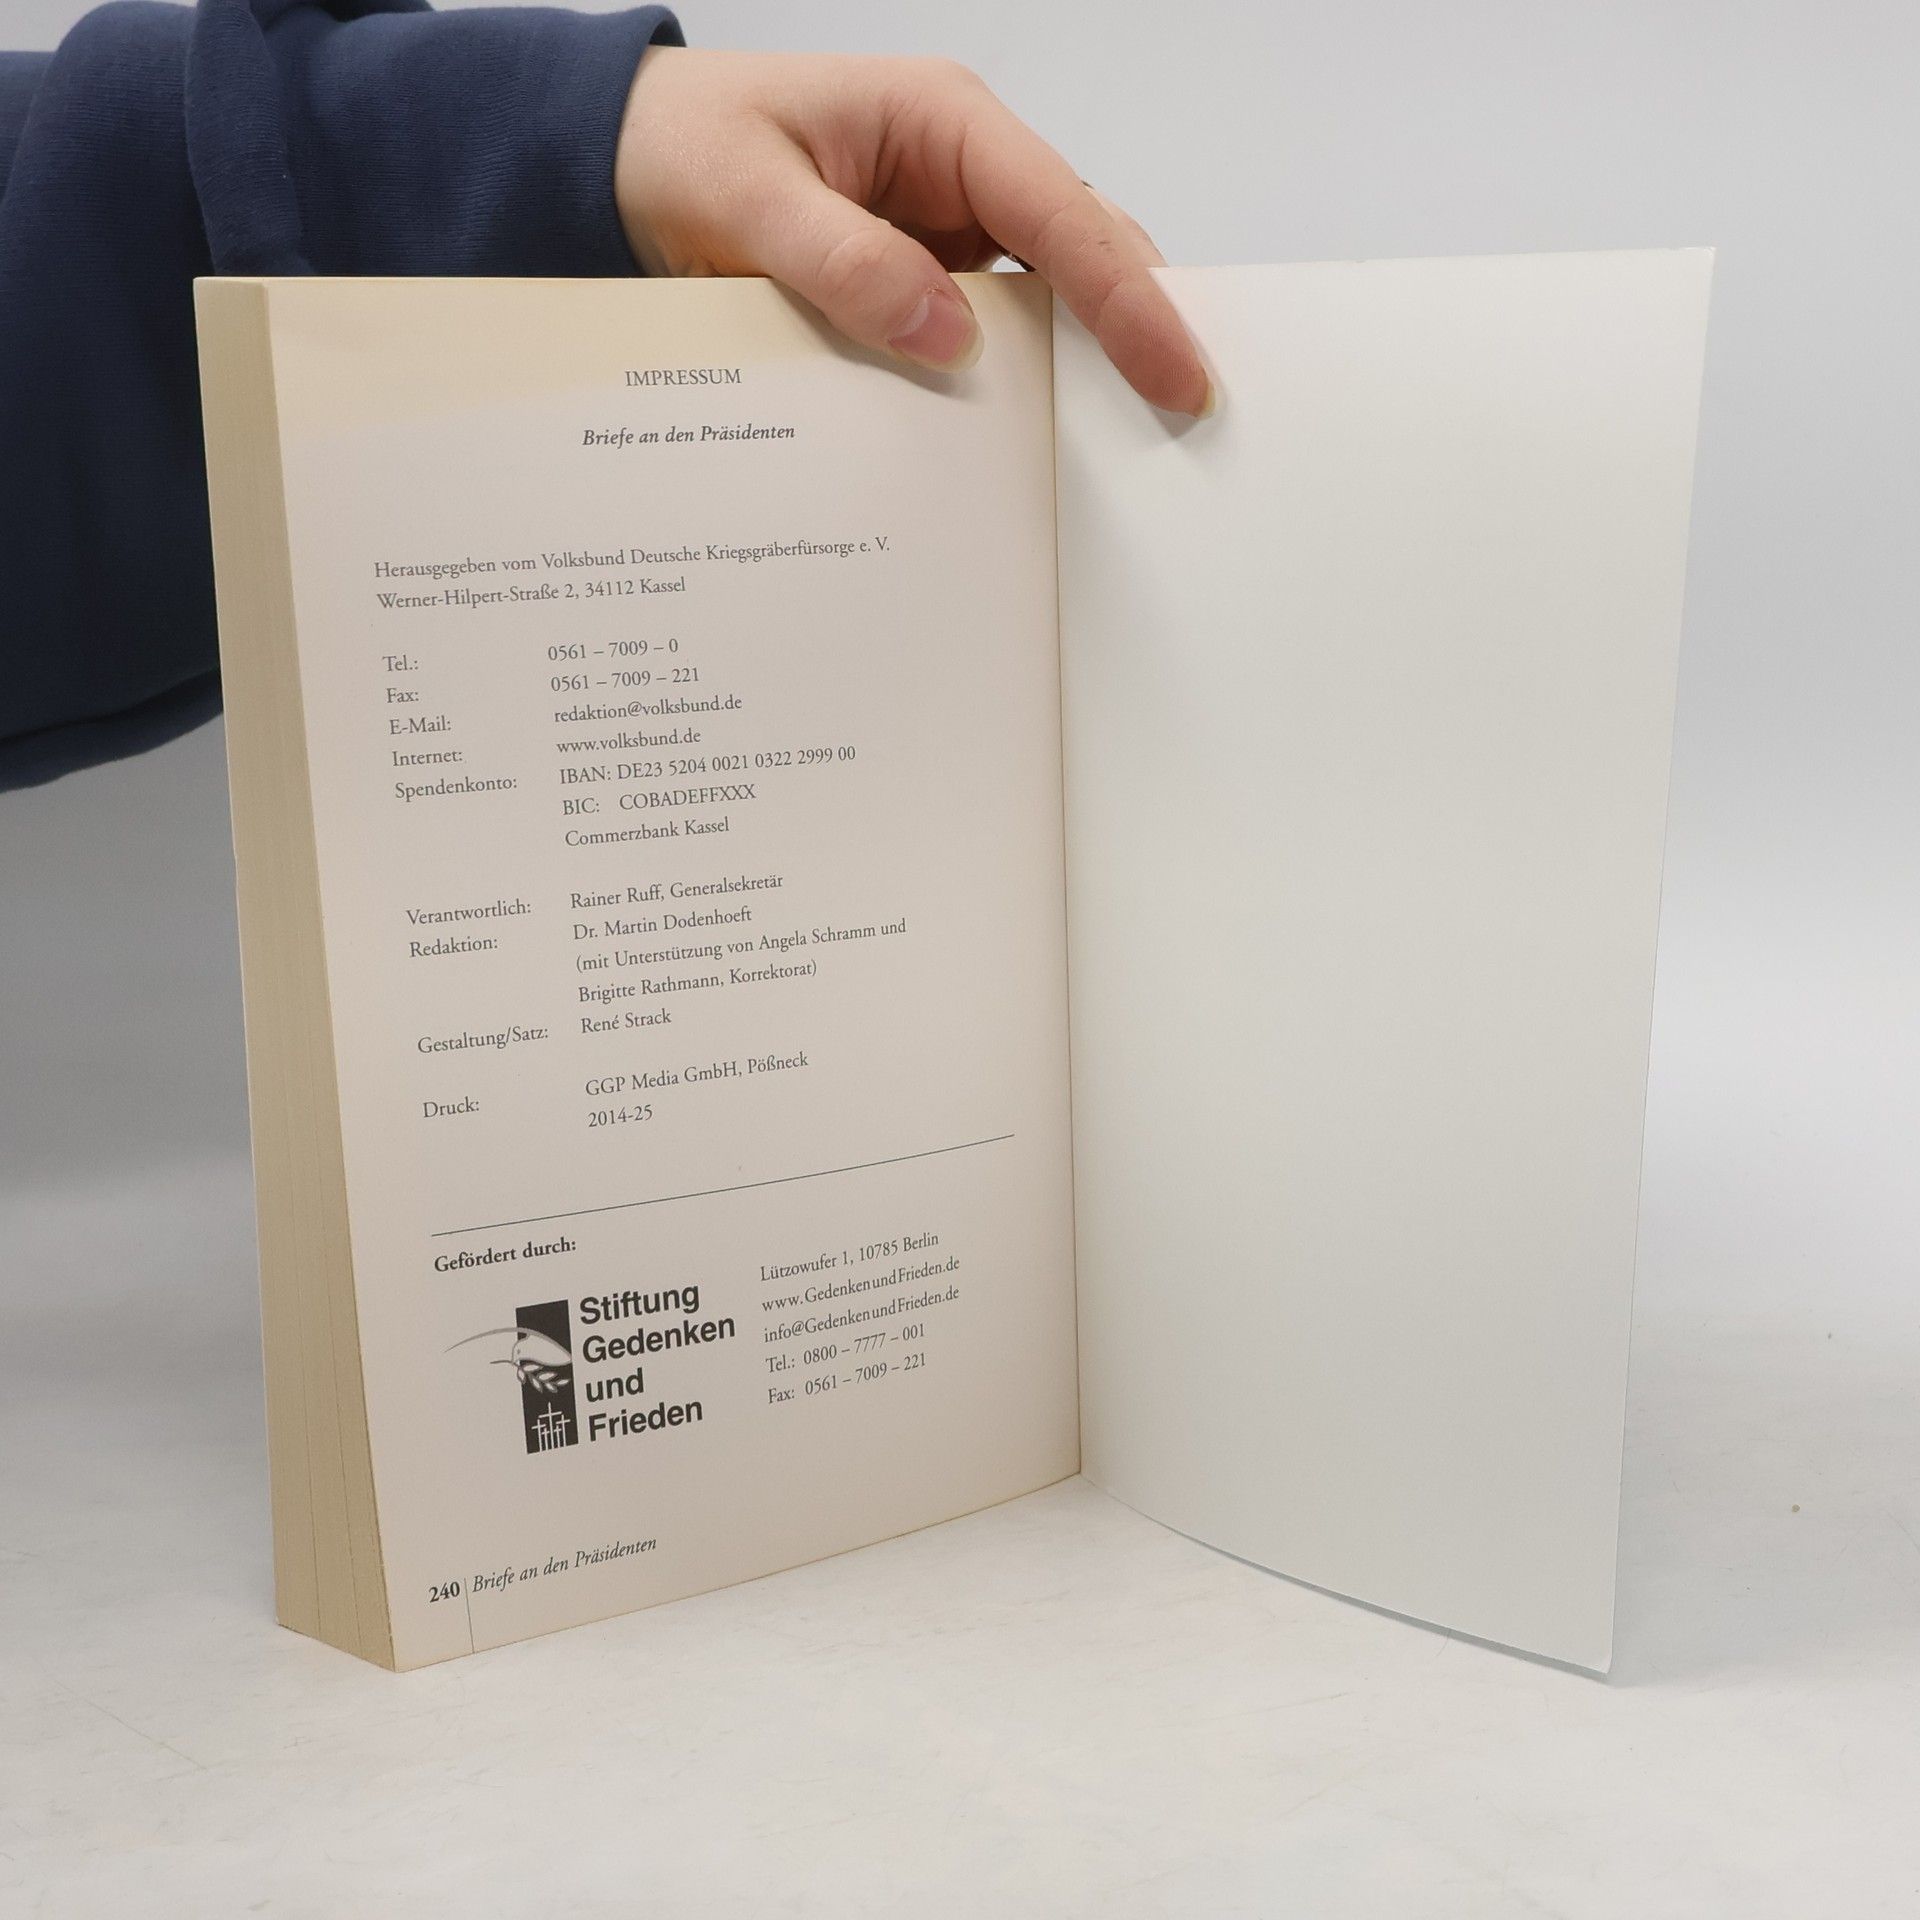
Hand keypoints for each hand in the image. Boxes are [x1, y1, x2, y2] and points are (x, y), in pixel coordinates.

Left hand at [614, 47, 1212, 416]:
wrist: (617, 162)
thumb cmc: (678, 147)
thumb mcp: (746, 196)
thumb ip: (843, 259)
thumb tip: (945, 334)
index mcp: (941, 123)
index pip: (1064, 215)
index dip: (1130, 300)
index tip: (1178, 375)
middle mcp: (961, 175)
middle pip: (1082, 255)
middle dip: (1136, 334)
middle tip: (1183, 428)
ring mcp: (945, 233)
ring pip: (1046, 303)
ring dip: (1077, 373)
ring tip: (1124, 458)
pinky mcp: (919, 284)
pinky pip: (987, 337)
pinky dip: (1011, 387)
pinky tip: (1026, 447)